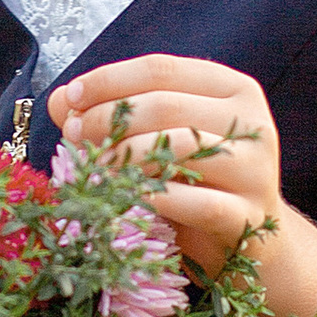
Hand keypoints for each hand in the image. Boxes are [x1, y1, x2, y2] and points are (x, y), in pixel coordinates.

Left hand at [48, 55, 283, 274]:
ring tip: (91, 167)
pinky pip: (197, 203)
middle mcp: (251, 122)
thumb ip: (112, 115)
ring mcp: (256, 170)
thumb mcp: (158, 143)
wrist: (253, 247)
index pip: (161, 69)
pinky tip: (125, 201)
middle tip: (73, 135)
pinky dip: (155, 198)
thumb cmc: (198, 186)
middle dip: (109, 118)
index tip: (70, 98)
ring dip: (125, 156)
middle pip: (167, 104)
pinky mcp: (251, 217)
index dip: (109, 80)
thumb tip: (60, 101)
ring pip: (182, 147)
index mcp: (231, 90)